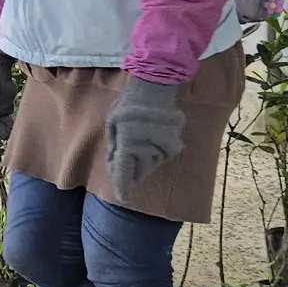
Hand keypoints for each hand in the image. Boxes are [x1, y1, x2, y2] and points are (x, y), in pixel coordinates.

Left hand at [106, 76, 185, 193]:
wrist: (155, 89)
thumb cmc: (128, 106)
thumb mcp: (112, 125)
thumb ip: (115, 147)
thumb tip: (116, 166)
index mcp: (129, 144)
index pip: (125, 172)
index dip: (123, 187)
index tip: (123, 197)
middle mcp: (149, 149)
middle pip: (139, 172)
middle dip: (131, 171)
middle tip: (124, 160)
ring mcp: (164, 148)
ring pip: (150, 165)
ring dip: (142, 161)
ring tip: (138, 142)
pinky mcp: (175, 146)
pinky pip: (161, 157)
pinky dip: (153, 154)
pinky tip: (150, 139)